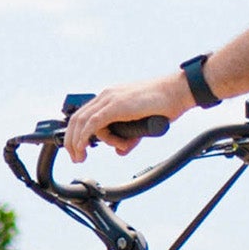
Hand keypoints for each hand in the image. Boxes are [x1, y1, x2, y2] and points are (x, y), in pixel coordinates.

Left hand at [65, 75, 186, 162]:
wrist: (177, 92)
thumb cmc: (165, 105)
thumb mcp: (142, 125)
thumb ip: (129, 137)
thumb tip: (120, 151)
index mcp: (111, 97)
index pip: (85, 115)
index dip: (77, 133)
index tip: (80, 149)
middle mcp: (106, 96)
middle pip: (77, 118)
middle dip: (71, 140)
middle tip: (75, 157)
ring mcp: (109, 99)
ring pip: (82, 122)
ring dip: (76, 142)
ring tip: (80, 157)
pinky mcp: (115, 106)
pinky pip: (92, 123)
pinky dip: (84, 137)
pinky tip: (83, 148)